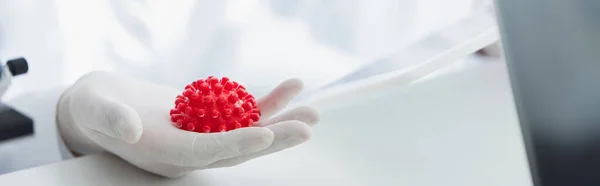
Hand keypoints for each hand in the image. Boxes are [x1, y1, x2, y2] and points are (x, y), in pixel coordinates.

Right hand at [56, 71, 318, 177]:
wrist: (100, 108)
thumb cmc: (93, 109)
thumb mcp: (93, 110)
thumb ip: (110, 120)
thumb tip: (129, 129)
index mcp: (165, 153)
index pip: (209, 151)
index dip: (238, 143)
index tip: (268, 133)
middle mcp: (190, 149)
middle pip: (240, 148)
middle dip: (275, 138)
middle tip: (307, 128)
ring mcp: (202, 135)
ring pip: (249, 131)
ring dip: (281, 120)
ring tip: (312, 109)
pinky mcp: (208, 119)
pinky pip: (243, 112)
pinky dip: (266, 101)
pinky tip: (290, 89)